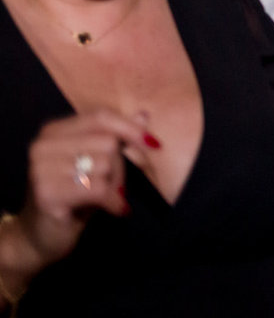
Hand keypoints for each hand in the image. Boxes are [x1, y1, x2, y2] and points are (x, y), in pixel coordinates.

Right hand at [14, 112, 153, 270]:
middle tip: (115, 186)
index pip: (101, 117)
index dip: (130, 128)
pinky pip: (99, 189)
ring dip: (116, 186)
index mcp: (54, 131)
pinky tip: (114, 209)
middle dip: (121, 167)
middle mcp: (43, 146)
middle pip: (108, 143)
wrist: (40, 237)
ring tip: (107, 198)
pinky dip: (114, 201)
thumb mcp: (97, 163)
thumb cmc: (73, 197)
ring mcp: (41, 169)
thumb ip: (117, 138)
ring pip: (105, 166)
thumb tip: (144, 115)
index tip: (154, 144)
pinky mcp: (47, 194)